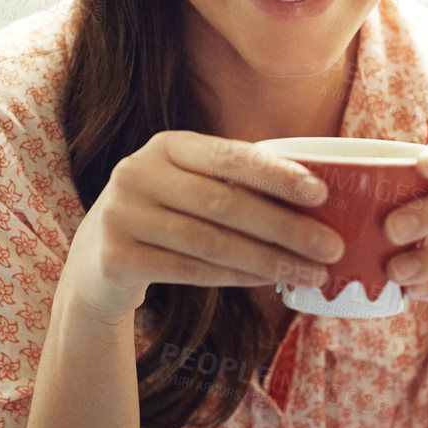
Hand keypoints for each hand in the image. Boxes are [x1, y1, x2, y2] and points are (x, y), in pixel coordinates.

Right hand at [64, 131, 345, 323]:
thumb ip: (234, 184)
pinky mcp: (115, 258)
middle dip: (286, 227)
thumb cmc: (165, 220)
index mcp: (165, 146)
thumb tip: (315, 202)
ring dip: (269, 260)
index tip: (322, 194)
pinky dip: (236, 277)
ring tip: (311, 273)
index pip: (229, 156)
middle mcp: (137, 173)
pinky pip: (190, 270)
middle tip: (331, 247)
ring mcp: (121, 215)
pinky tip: (269, 281)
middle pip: (225, 203)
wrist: (96, 266)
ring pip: (211, 241)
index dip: (277, 175)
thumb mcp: (188, 188)